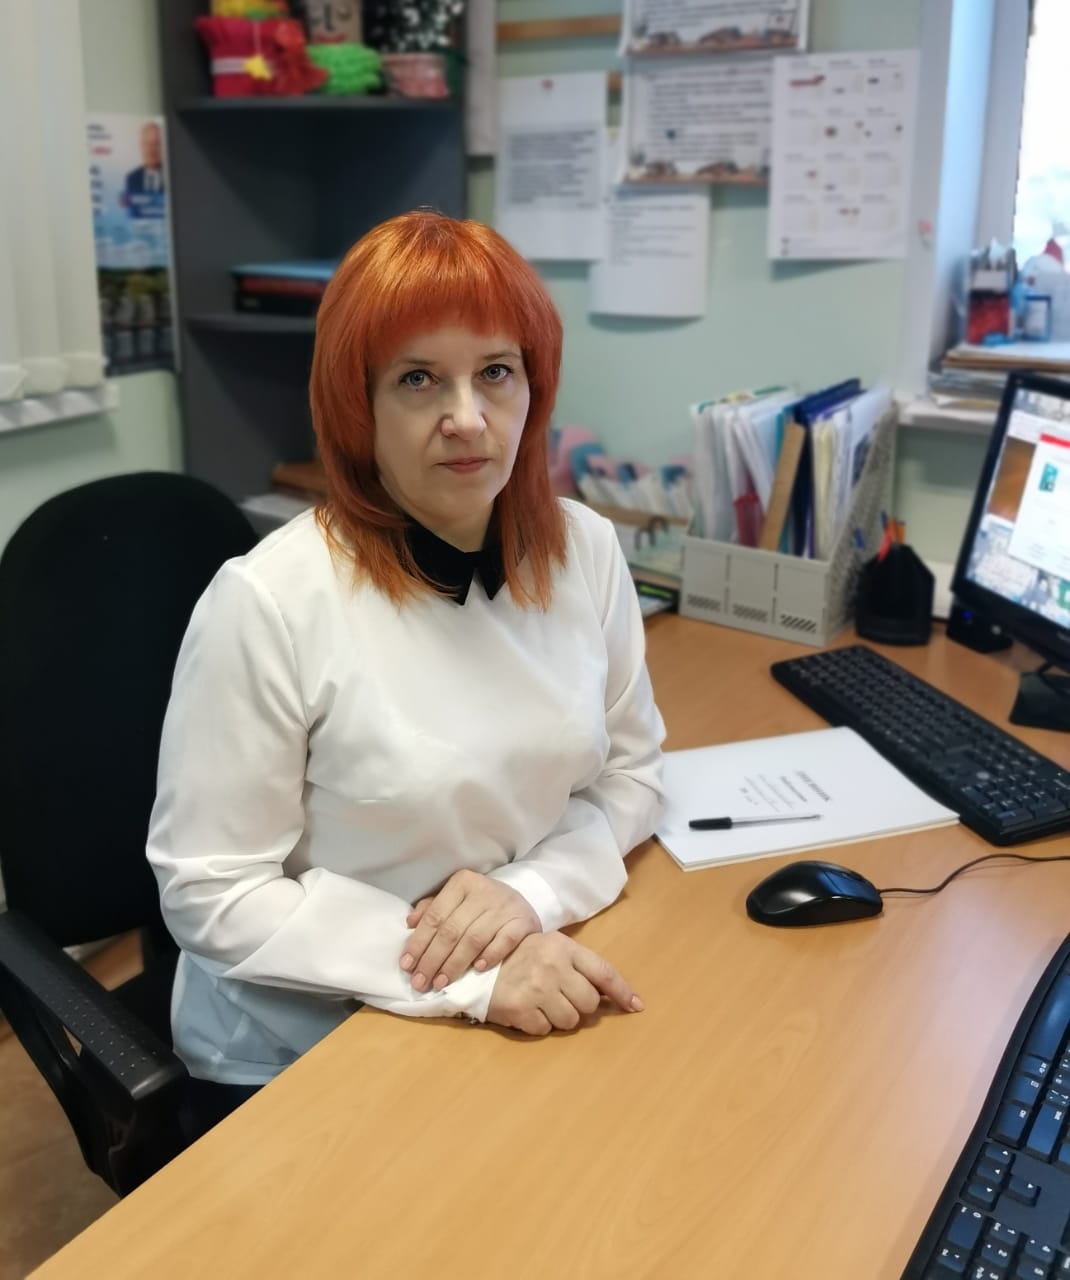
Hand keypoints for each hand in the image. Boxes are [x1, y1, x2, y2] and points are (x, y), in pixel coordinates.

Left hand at [401, 870, 540, 992]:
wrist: (520, 903)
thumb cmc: (481, 904)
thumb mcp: (456, 899)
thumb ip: (432, 909)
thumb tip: (410, 923)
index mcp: (462, 883)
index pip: (435, 916)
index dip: (418, 942)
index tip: (406, 966)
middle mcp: (483, 891)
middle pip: (451, 930)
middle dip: (432, 959)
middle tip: (420, 982)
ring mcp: (504, 907)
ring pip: (473, 939)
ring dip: (454, 964)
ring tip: (441, 983)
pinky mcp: (522, 921)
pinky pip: (504, 941)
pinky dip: (490, 955)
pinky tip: (477, 969)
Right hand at [486, 932, 643, 1035]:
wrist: (476, 966)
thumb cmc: (521, 956)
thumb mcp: (552, 948)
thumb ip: (581, 966)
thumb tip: (614, 995)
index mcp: (563, 948)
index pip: (603, 972)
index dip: (623, 992)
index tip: (636, 1006)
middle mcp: (552, 967)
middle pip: (589, 1003)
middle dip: (581, 1006)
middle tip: (563, 998)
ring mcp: (536, 989)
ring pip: (571, 1021)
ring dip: (561, 1018)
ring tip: (543, 1003)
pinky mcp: (521, 1010)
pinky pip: (545, 1030)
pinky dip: (539, 1025)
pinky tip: (528, 1010)